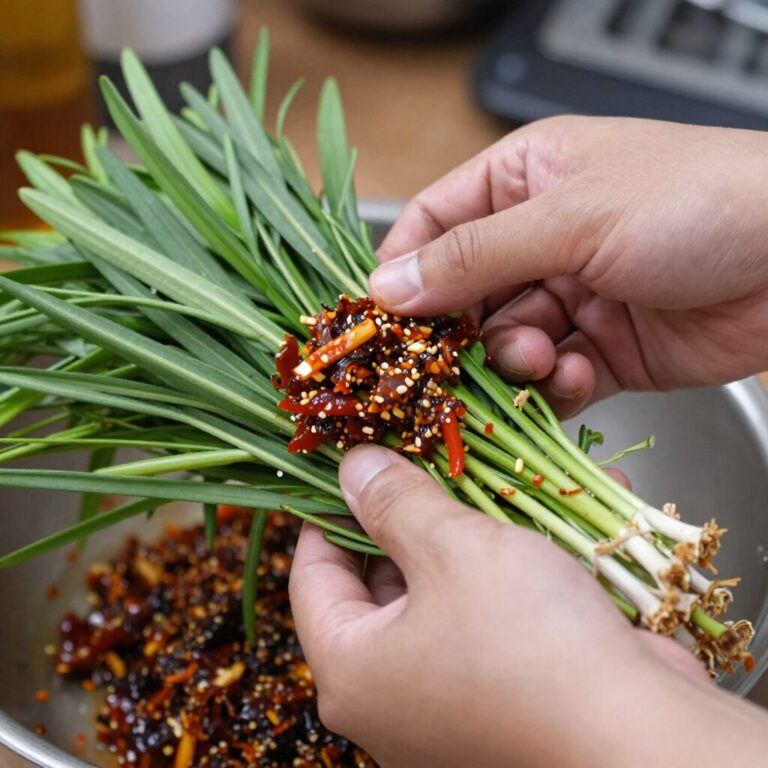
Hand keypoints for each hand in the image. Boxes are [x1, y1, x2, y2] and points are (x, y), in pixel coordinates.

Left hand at [289, 445, 765, 767]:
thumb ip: (395, 501)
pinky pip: (490, 619)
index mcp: (352, 671)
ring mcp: (450, 705)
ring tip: (492, 477)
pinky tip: (550, 519)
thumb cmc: (529, 643)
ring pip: (445, 595)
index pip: (312, 574)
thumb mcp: (452, 549)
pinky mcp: (505, 700)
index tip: (358, 466)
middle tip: (433, 460)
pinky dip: (512, 571)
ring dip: (472, 537)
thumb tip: (352, 466)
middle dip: (413, 516)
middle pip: (381, 583)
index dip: (332, 510)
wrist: (646, 745)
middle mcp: (392, 699)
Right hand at [371, 117, 767, 416]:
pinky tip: (574, 376)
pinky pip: (550, 376)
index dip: (402, 269)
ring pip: (504, 344)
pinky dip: (552, 386)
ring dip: (512, 362)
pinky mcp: (602, 347)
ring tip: (539, 359)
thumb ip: (474, 257)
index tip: (381, 319)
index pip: (435, 223)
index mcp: (526, 179)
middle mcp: (542, 237)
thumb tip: (389, 286)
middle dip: (461, 332)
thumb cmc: (699, 201)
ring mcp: (572, 295)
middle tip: (452, 362)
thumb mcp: (572, 218)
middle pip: (464, 295)